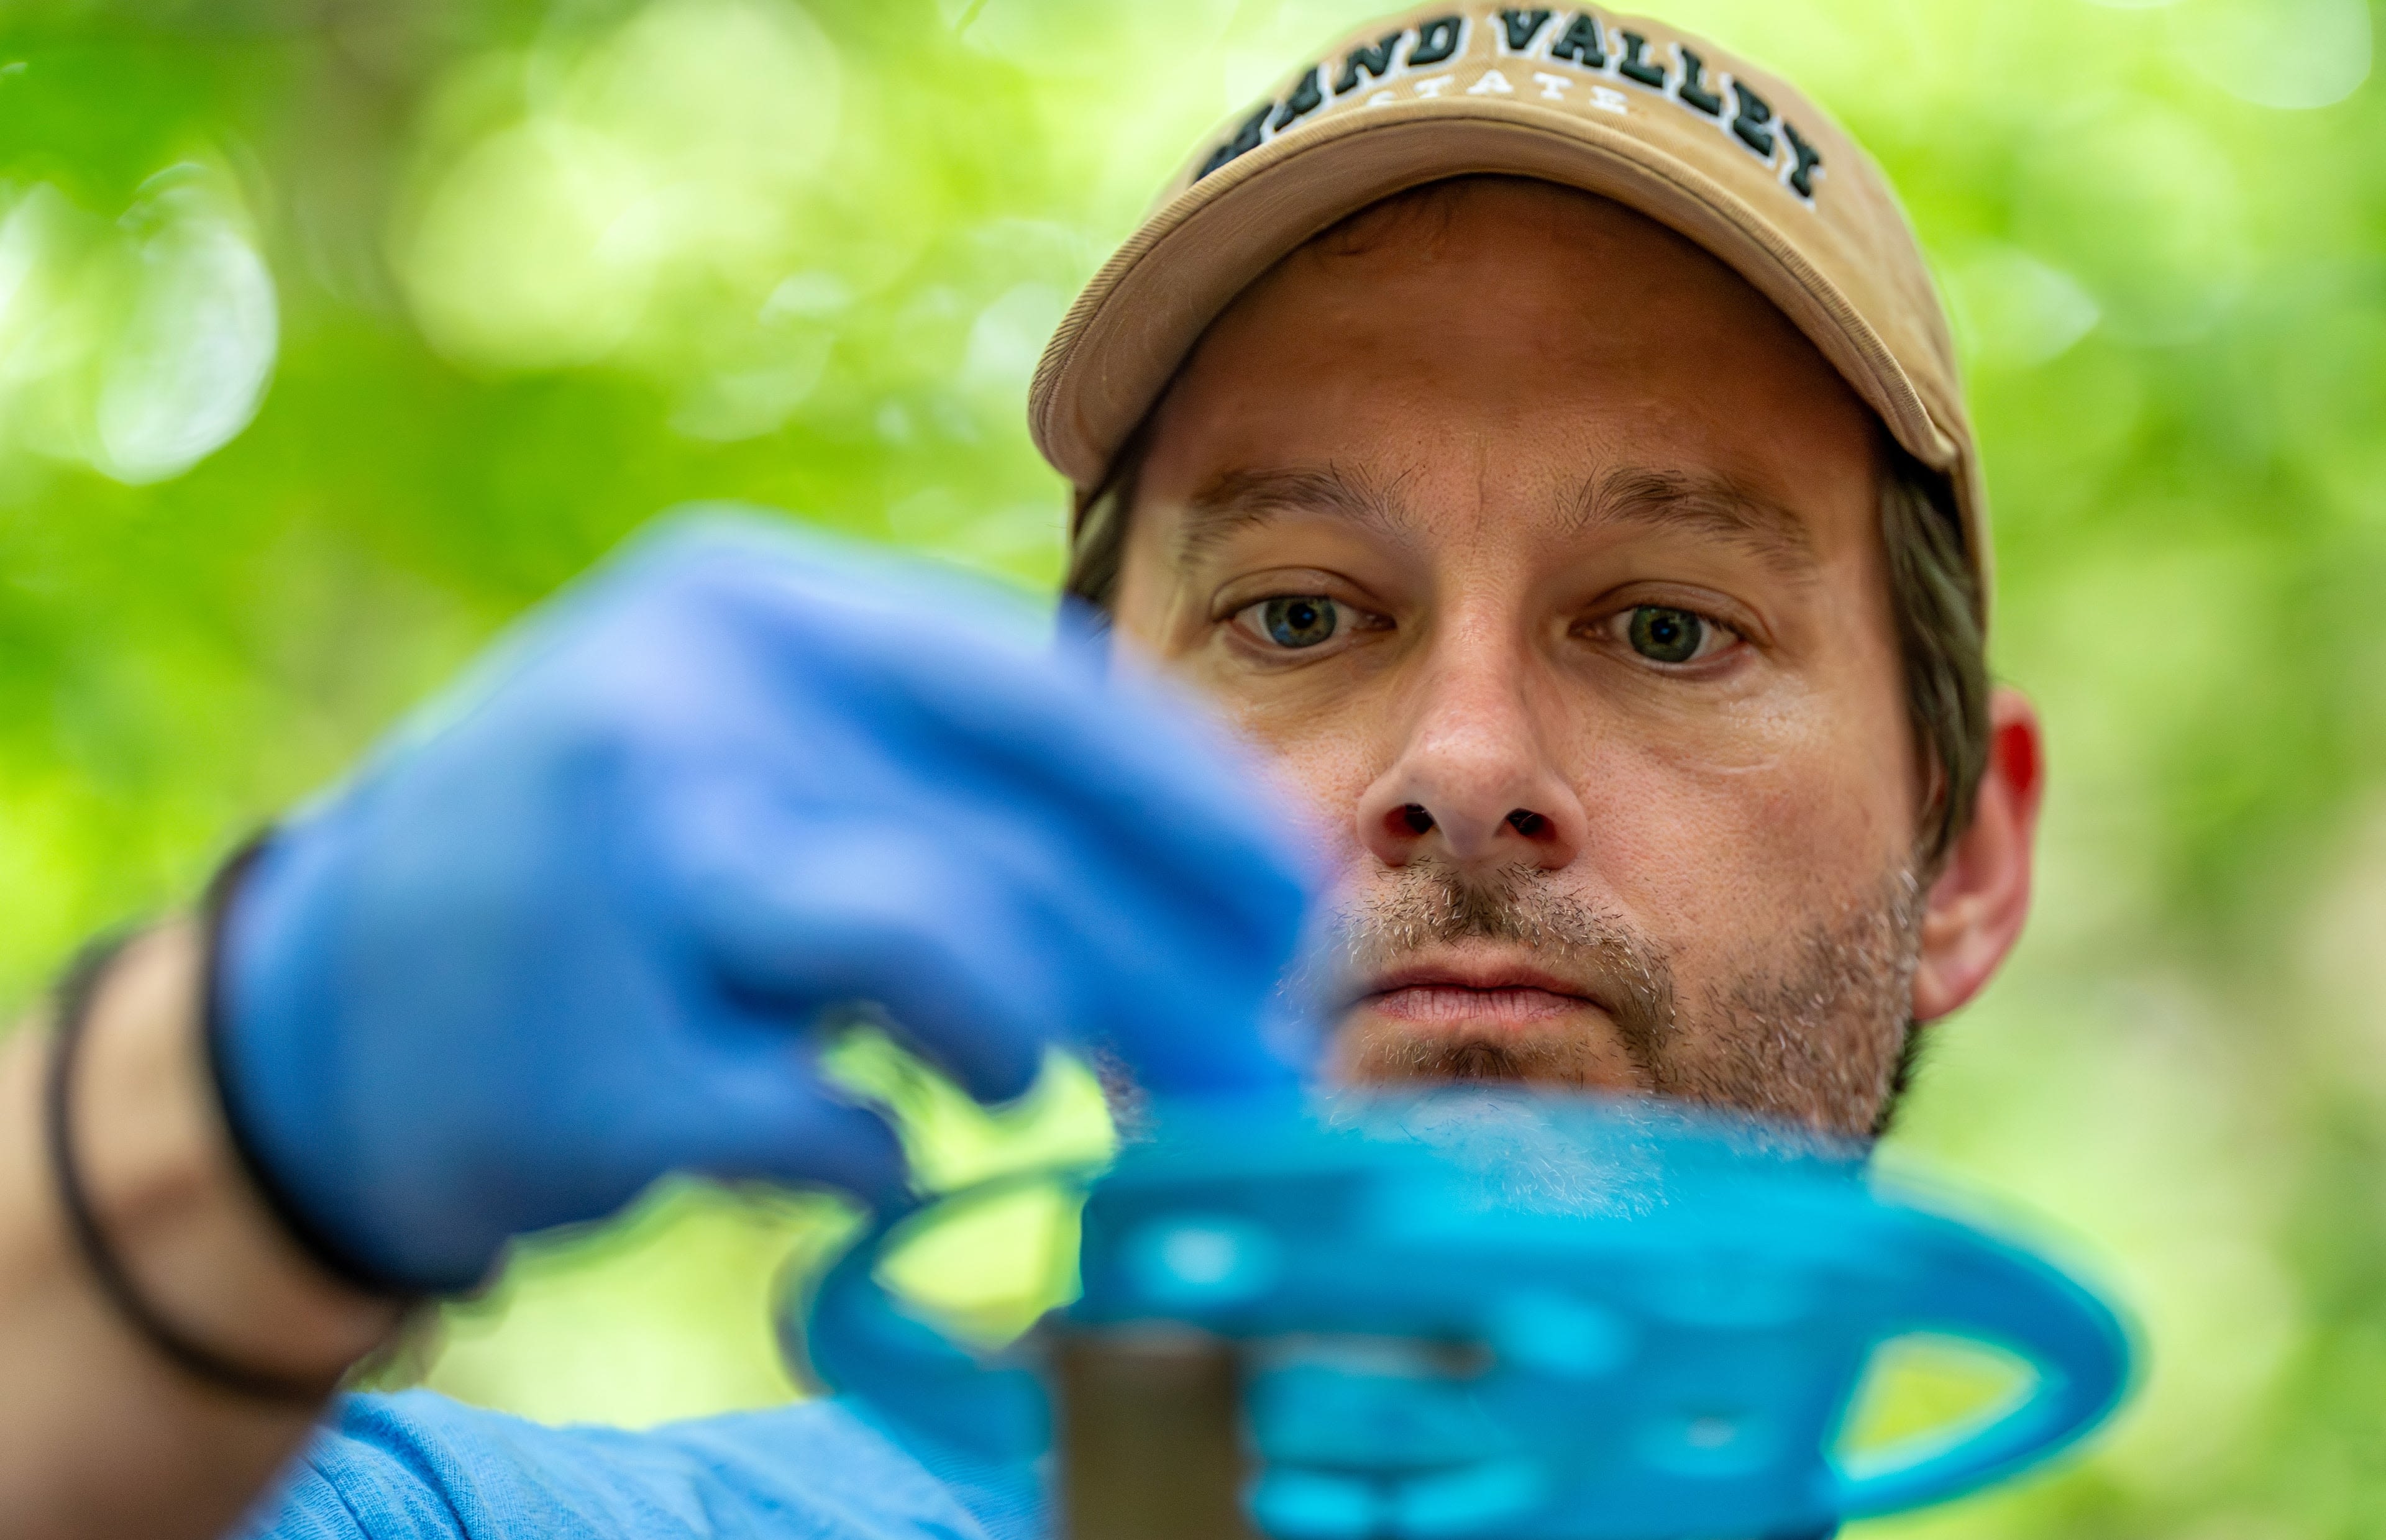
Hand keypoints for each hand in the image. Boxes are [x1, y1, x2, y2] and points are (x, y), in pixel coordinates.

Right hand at [210, 511, 1320, 1292]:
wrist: (320, 1002)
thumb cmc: (601, 860)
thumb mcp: (740, 733)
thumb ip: (931, 770)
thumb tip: (1206, 885)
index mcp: (752, 603)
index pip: (1042, 692)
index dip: (1198, 808)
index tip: (1302, 904)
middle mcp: (692, 708)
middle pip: (1025, 844)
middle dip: (1181, 974)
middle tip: (1270, 1067)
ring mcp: (630, 881)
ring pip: (949, 956)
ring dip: (1033, 1042)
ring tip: (1036, 1083)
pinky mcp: (592, 1061)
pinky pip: (827, 1121)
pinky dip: (883, 1153)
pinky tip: (882, 1156)